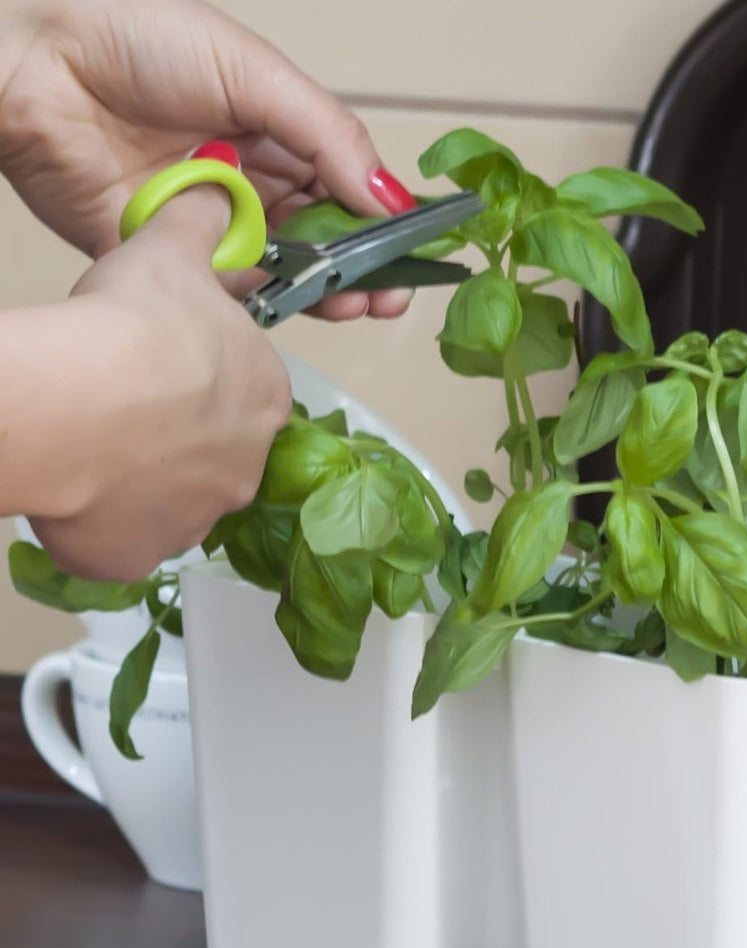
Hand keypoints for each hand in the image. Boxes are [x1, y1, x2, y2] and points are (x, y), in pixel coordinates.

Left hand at [0, 0, 413, 320]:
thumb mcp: (253, 71)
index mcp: (275, 134)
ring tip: (366, 302)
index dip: (383, 219)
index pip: (345, 186)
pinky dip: (274, 301)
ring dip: (331, 290)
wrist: (35, 62)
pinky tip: (310, 304)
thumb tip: (392, 196)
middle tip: (396, 293)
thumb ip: (328, 135)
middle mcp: (251, 184)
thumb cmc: (134, 37)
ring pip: (289, 271)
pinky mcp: (177, 260)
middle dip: (366, 267)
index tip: (419, 247)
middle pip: (325, 239)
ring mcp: (216, 226)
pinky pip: (233, 290)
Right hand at [26, 186, 291, 580]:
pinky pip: (126, 540)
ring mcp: (199, 517)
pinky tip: (77, 488)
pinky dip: (104, 522)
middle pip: (213, 449)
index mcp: (267, 397)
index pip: (244, 389)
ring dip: (140, 477)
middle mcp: (248, 466)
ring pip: (172, 497)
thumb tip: (220, 192)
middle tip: (121, 404)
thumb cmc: (134, 327)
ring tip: (94, 442)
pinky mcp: (144, 554)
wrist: (78, 401)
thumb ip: (201, 226)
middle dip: (173, 431)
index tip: (159, 363)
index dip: (199, 375)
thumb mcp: (172, 253)